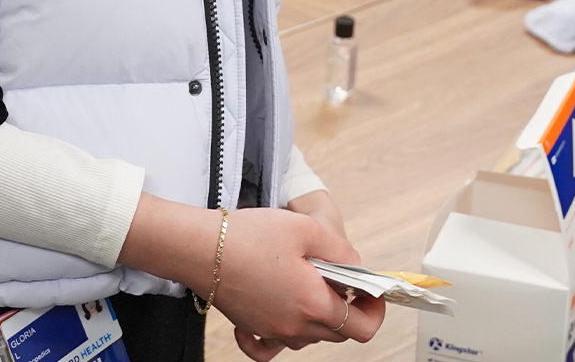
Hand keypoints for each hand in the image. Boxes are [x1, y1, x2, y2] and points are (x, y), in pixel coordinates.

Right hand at [120, 198, 381, 354]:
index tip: (372, 291)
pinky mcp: (252, 326)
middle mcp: (294, 325)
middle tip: (341, 278)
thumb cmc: (248, 236)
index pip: (363, 326)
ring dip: (320, 315)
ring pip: (311, 336)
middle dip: (348, 308)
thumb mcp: (307, 229)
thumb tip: (356, 266)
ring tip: (311, 282)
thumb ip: (341, 251)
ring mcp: (272, 330)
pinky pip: (273, 345)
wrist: (198, 247)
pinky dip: (283, 335)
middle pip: (339, 333)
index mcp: (313, 303)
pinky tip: (283, 313)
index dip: (375, 309)